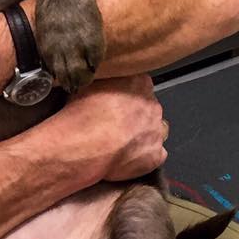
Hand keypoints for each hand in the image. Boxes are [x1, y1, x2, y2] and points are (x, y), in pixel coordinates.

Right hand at [46, 74, 167, 184]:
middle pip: (148, 107)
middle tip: (114, 121)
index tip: (114, 100)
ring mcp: (156, 132)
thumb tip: (105, 84)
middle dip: (135, 113)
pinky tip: (126, 156)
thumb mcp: (89, 84)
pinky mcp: (155, 157)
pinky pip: (155, 153)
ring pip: (154, 130)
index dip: (125, 93)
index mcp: (139, 83)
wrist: (81, 148)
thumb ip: (107, 82)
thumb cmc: (82, 115)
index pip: (139, 83)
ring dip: (142, 133)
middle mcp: (153, 106)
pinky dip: (143, 155)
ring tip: (121, 140)